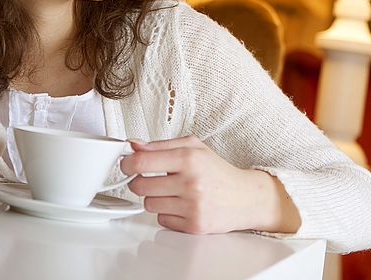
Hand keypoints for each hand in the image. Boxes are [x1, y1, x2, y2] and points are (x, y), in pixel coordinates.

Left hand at [120, 135, 300, 234]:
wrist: (245, 197)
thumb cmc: (217, 170)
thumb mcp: (193, 146)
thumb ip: (161, 145)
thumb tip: (134, 145)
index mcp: (189, 157)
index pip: (142, 162)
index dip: (127, 163)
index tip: (125, 165)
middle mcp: (191, 182)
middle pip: (140, 186)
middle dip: (138, 182)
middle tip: (148, 179)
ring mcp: (193, 205)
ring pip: (149, 205)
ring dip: (154, 199)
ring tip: (170, 192)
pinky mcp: (194, 225)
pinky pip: (162, 220)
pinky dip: (167, 214)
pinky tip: (181, 205)